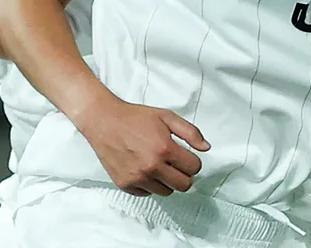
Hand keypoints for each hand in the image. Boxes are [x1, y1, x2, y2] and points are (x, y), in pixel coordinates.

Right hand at [77, 96, 209, 196]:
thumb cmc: (135, 118)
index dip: (193, 161)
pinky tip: (144, 169)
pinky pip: (148, 193)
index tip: (185, 156)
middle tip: (175, 163)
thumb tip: (206, 148)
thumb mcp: (166, 117)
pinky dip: (150, 184)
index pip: (194, 168)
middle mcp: (152, 167)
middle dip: (184, 174)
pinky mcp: (126, 185)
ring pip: (167, 192)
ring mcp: (138, 178)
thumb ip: (190, 132)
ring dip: (167, 181)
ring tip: (159, 165)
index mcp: (164, 148)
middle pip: (184, 185)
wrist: (104, 122)